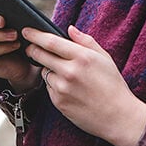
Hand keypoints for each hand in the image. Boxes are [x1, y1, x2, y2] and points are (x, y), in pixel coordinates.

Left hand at [23, 25, 145, 145]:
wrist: (118, 117)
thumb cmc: (113, 85)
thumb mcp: (104, 58)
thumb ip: (85, 41)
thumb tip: (70, 29)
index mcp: (82, 57)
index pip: (50, 42)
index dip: (35, 35)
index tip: (27, 30)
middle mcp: (69, 72)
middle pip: (40, 55)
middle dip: (32, 49)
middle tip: (30, 47)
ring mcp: (62, 88)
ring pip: (44, 72)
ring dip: (47, 68)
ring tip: (64, 73)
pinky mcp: (58, 102)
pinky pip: (48, 87)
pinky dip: (53, 84)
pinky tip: (68, 88)